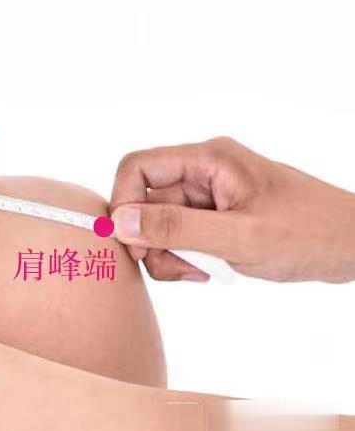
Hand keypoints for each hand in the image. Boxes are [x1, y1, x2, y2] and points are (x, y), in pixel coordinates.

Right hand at [109, 136, 354, 282]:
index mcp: (208, 160)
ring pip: (161, 222)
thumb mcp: (240, 237)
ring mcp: (210, 193)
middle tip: (179, 267)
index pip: (138, 167)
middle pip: (146, 200)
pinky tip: (213, 269)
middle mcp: (204, 171)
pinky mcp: (217, 215)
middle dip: (154, 239)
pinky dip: (188, 256)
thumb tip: (120, 221)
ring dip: (171, 252)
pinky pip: (182, 233)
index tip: (132, 242)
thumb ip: (177, 228)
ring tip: (203, 271)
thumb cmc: (310, 233)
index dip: (124, 203)